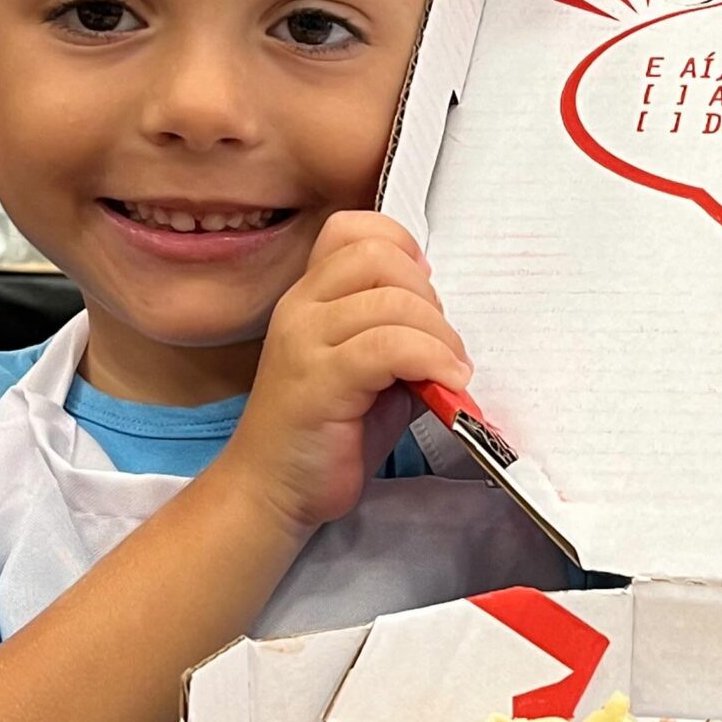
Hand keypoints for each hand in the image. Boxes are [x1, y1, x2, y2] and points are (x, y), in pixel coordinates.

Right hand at [224, 211, 470, 535]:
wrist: (272, 491)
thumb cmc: (322, 435)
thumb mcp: (370, 373)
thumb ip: (401, 338)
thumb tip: (448, 328)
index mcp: (311, 298)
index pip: (354, 230)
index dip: (402, 247)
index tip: (426, 292)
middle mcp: (302, 309)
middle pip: (379, 256)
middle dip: (429, 297)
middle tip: (442, 345)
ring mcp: (305, 342)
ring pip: (391, 301)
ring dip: (439, 335)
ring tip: (450, 372)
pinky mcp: (319, 380)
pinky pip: (389, 346)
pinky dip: (432, 358)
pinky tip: (446, 383)